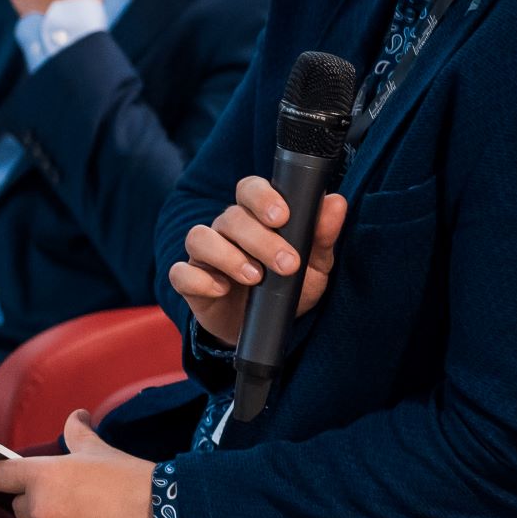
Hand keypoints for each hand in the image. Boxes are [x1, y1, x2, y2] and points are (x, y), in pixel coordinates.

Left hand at [0, 411, 159, 517]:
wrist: (164, 516)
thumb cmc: (129, 477)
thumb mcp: (99, 449)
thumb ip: (77, 432)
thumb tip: (74, 416)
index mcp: (42, 476)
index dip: (6, 475)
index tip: (13, 478)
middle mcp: (41, 509)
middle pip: (19, 508)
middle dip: (38, 503)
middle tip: (70, 497)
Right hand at [167, 174, 349, 346]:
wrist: (264, 328)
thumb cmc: (289, 287)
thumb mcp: (315, 265)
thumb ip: (322, 235)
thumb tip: (336, 201)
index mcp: (255, 217)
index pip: (249, 189)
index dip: (262, 197)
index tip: (282, 216)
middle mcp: (225, 230)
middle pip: (230, 217)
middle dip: (260, 239)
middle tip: (287, 264)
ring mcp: (204, 255)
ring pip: (200, 238)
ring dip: (227, 256)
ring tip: (255, 278)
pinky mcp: (189, 282)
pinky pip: (181, 273)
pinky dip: (200, 280)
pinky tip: (221, 290)